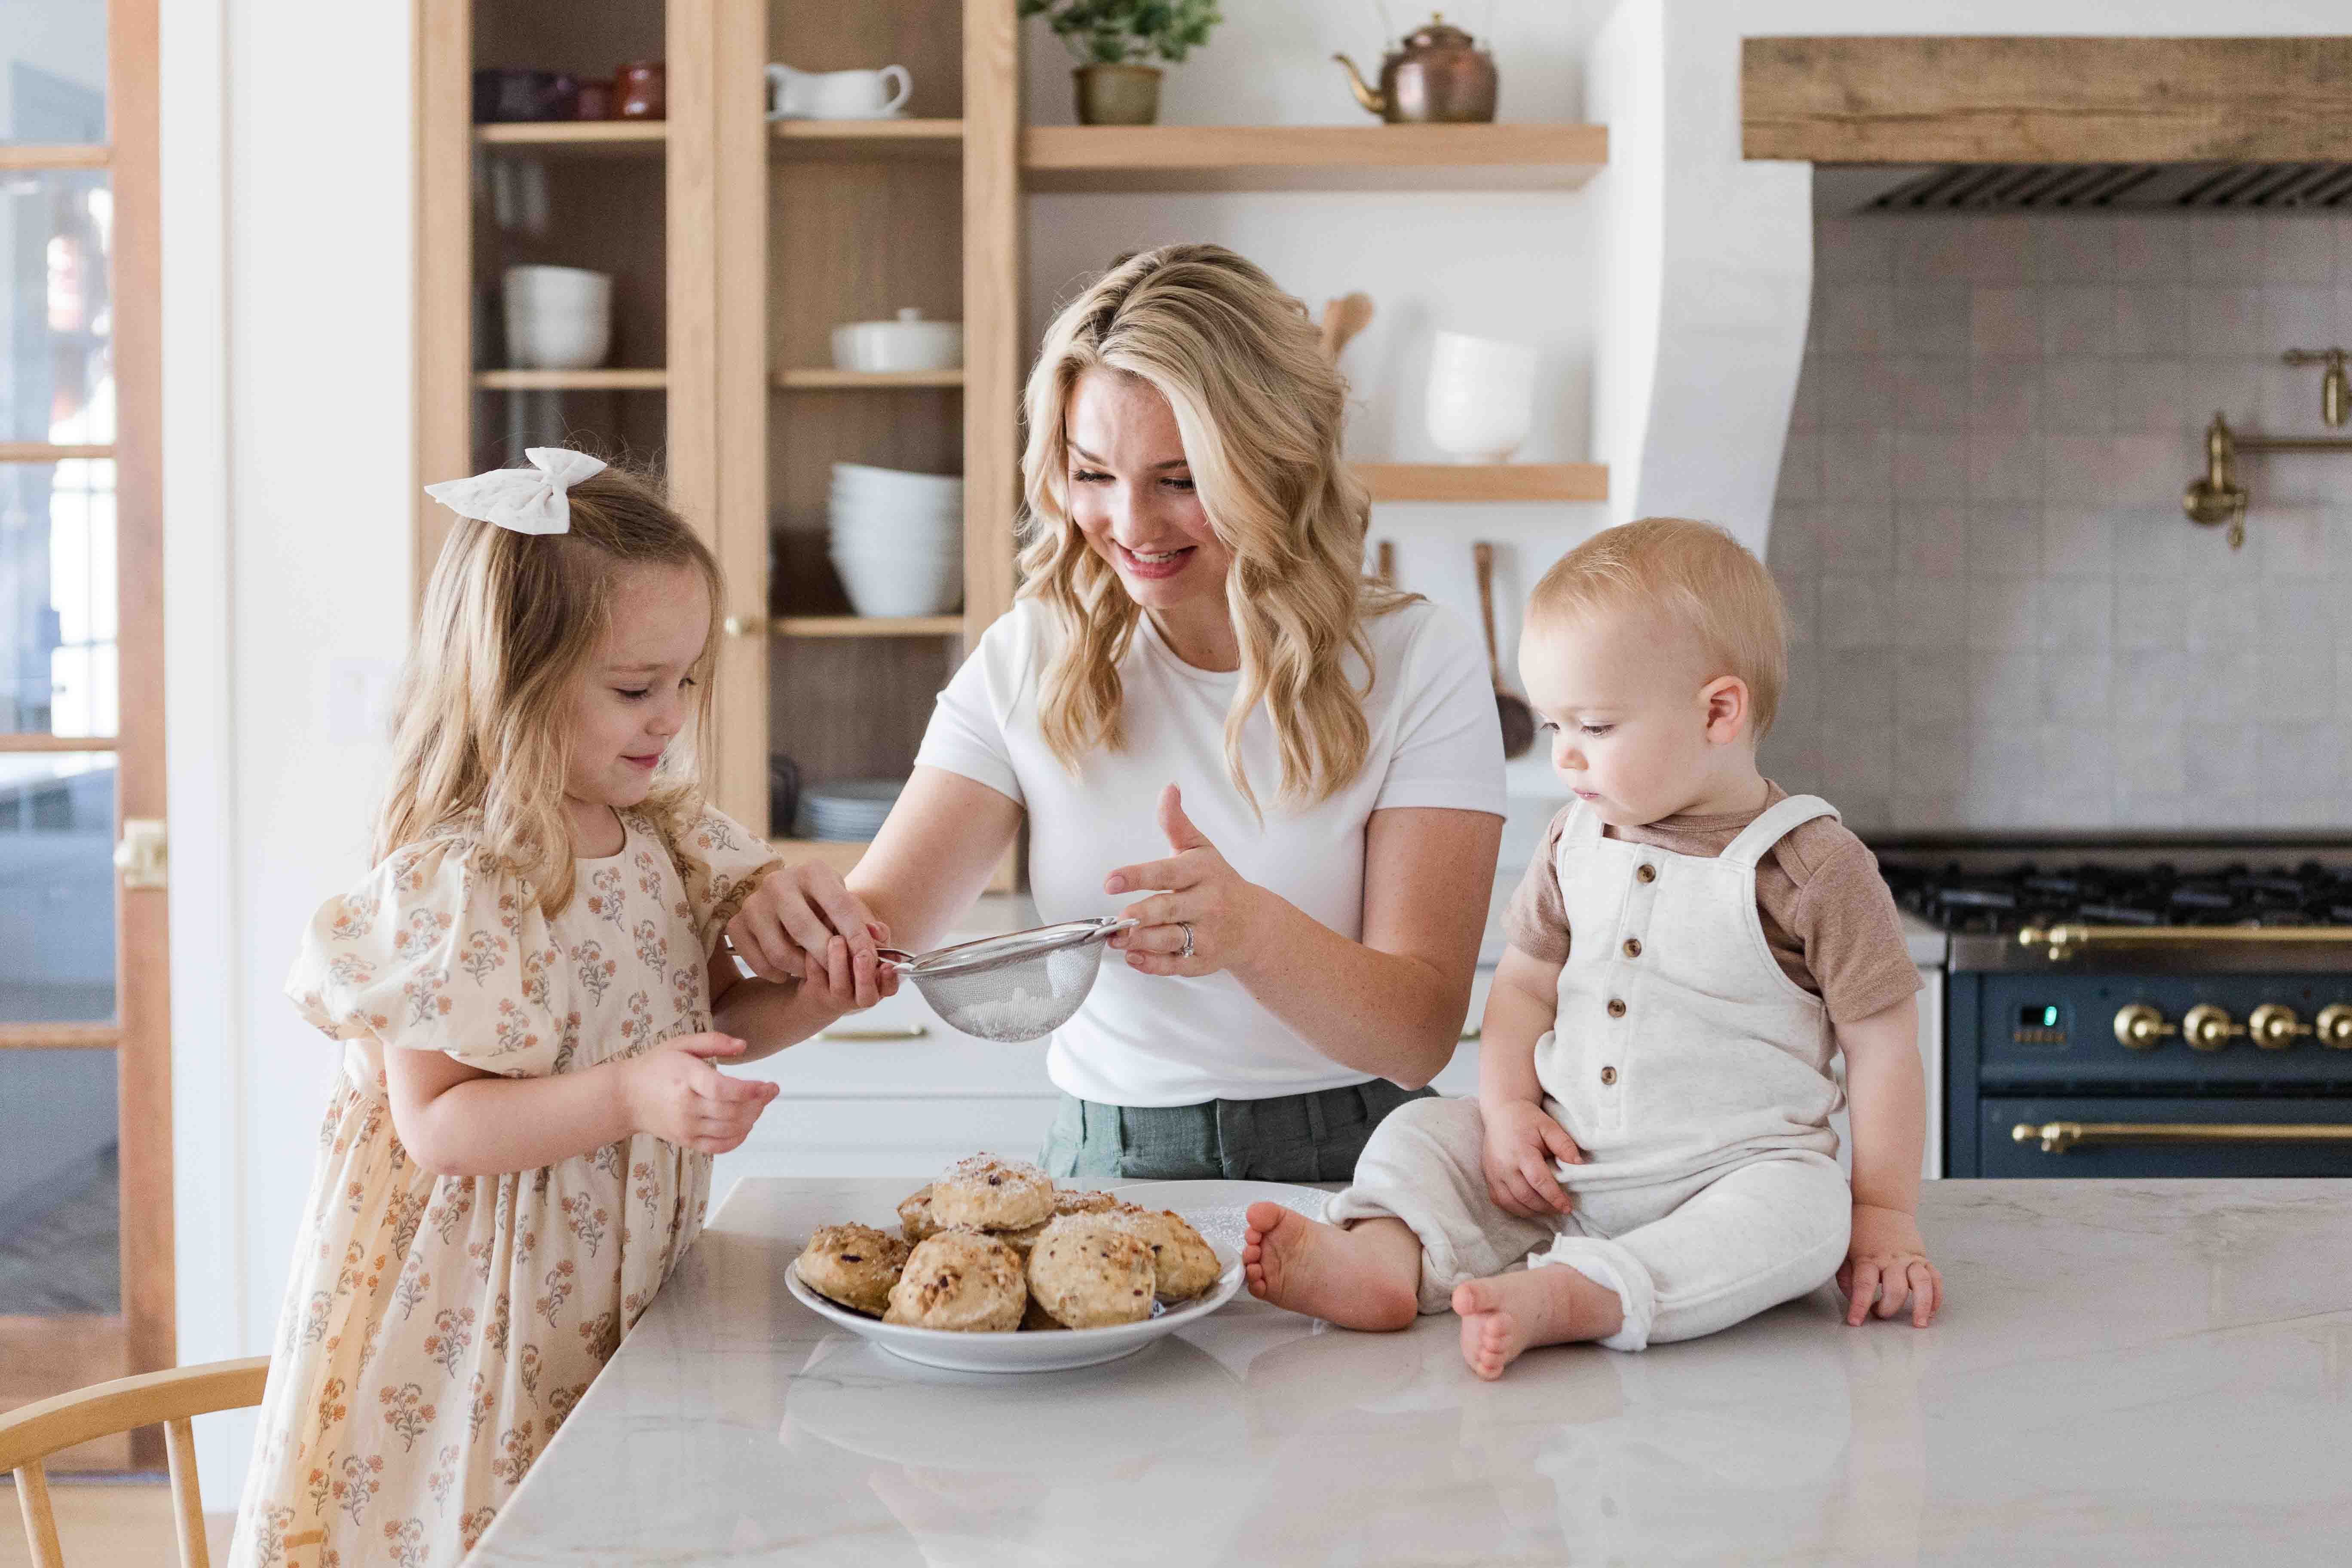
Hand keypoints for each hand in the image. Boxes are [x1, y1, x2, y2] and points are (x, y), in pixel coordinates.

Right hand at [622, 1032, 779, 1154]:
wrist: (626, 1096)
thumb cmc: (656, 1066)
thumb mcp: (681, 1044)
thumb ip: (713, 1041)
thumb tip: (743, 1045)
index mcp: (686, 1078)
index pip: (723, 1089)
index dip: (751, 1090)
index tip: (769, 1085)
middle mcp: (686, 1106)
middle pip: (732, 1111)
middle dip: (758, 1103)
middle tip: (768, 1092)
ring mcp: (685, 1127)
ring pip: (729, 1130)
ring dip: (752, 1119)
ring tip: (758, 1105)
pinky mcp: (685, 1141)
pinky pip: (719, 1147)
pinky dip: (738, 1139)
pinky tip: (745, 1126)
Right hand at [726, 863, 895, 1007]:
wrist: (787, 901)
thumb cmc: (824, 906)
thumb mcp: (848, 908)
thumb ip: (866, 923)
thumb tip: (879, 938)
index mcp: (813, 871)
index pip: (839, 905)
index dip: (856, 936)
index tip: (868, 960)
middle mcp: (779, 881)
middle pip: (804, 929)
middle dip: (825, 957)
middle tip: (838, 973)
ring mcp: (753, 903)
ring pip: (778, 950)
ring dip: (799, 969)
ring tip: (811, 971)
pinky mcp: (736, 923)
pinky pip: (756, 960)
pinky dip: (774, 973)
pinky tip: (787, 972)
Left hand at [1104, 784, 1270, 978]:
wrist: (1254, 923)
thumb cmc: (1218, 881)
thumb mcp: (1200, 848)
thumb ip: (1177, 823)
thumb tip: (1169, 789)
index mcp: (1202, 872)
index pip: (1166, 873)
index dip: (1136, 876)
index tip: (1110, 881)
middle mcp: (1206, 903)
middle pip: (1168, 910)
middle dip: (1139, 915)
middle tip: (1115, 920)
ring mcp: (1206, 934)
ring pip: (1171, 940)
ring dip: (1141, 941)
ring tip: (1117, 939)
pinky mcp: (1203, 960)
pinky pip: (1176, 965)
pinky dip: (1153, 965)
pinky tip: (1133, 958)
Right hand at [1479, 1097, 1582, 1217]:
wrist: (1500, 1113)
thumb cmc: (1527, 1120)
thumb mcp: (1549, 1126)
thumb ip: (1564, 1144)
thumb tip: (1579, 1164)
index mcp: (1521, 1151)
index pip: (1539, 1181)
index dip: (1554, 1197)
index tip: (1567, 1207)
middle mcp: (1504, 1165)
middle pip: (1525, 1196)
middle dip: (1546, 1207)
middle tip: (1561, 1209)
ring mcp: (1493, 1173)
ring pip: (1512, 1203)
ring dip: (1531, 1211)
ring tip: (1547, 1208)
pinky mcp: (1488, 1178)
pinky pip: (1500, 1201)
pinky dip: (1515, 1208)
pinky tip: (1529, 1206)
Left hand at [1838, 1202, 1941, 1327]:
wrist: (1881, 1204)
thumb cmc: (1859, 1231)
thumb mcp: (1845, 1251)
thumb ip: (1846, 1276)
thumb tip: (1853, 1299)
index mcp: (1867, 1258)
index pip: (1863, 1285)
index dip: (1859, 1306)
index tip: (1855, 1322)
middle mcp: (1890, 1259)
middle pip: (1895, 1289)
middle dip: (1888, 1308)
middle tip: (1879, 1313)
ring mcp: (1909, 1259)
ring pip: (1922, 1284)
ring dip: (1922, 1306)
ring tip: (1920, 1323)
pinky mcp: (1922, 1258)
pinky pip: (1935, 1278)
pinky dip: (1936, 1296)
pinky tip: (1931, 1310)